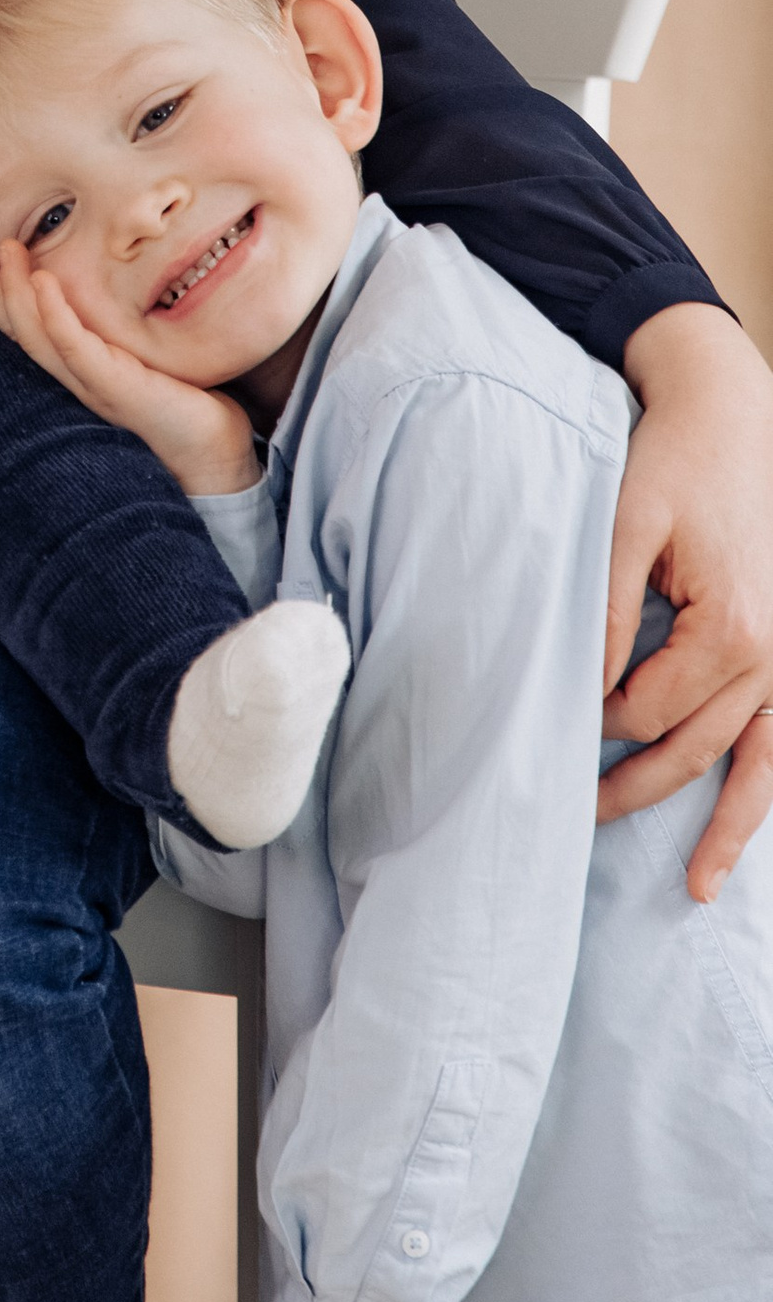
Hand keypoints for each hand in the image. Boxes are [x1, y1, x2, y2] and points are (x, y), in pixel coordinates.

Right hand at [0, 238, 259, 497]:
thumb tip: (104, 287)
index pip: (24, 329)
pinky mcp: (118, 389)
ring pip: (38, 338)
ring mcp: (92, 387)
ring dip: (16, 292)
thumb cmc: (183, 404)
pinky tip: (45, 282)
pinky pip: (76, 349)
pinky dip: (56, 315)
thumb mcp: (140, 358)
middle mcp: (74, 382)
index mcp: (75, 373)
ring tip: (6, 250)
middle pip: (19, 333)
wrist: (216, 456)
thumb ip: (114, 332)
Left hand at [598, 302, 772, 897]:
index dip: (590, 720)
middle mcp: (770, 658)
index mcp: (730, 630)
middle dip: (630, 786)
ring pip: (745, 766)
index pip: (643, 710)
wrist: (731, 415)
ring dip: (716, 828)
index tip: (550, 716)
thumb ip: (606, 608)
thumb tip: (581, 684)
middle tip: (569, 816)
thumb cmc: (673, 463)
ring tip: (689, 886)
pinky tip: (730, 855)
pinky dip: (758, 804)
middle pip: (688, 749)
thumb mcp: (625, 525)